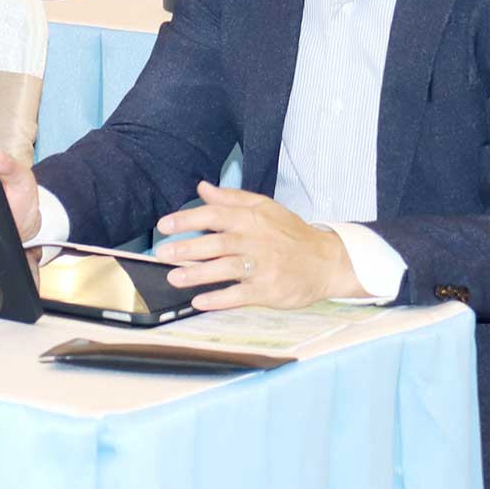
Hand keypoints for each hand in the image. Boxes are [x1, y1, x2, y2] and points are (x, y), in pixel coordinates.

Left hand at [152, 182, 361, 309]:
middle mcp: (255, 241)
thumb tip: (202, 188)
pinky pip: (240, 295)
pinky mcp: (269, 290)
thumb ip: (231, 198)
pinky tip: (199, 301)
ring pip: (225, 268)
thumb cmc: (291, 234)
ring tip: (173, 278)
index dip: (186, 219)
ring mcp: (262, 267)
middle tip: (162, 254)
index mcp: (251, 219)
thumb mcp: (265, 208)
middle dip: (186, 248)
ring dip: (197, 274)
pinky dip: (219, 299)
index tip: (164, 226)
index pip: (214, 215)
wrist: (328, 262)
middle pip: (216, 243)